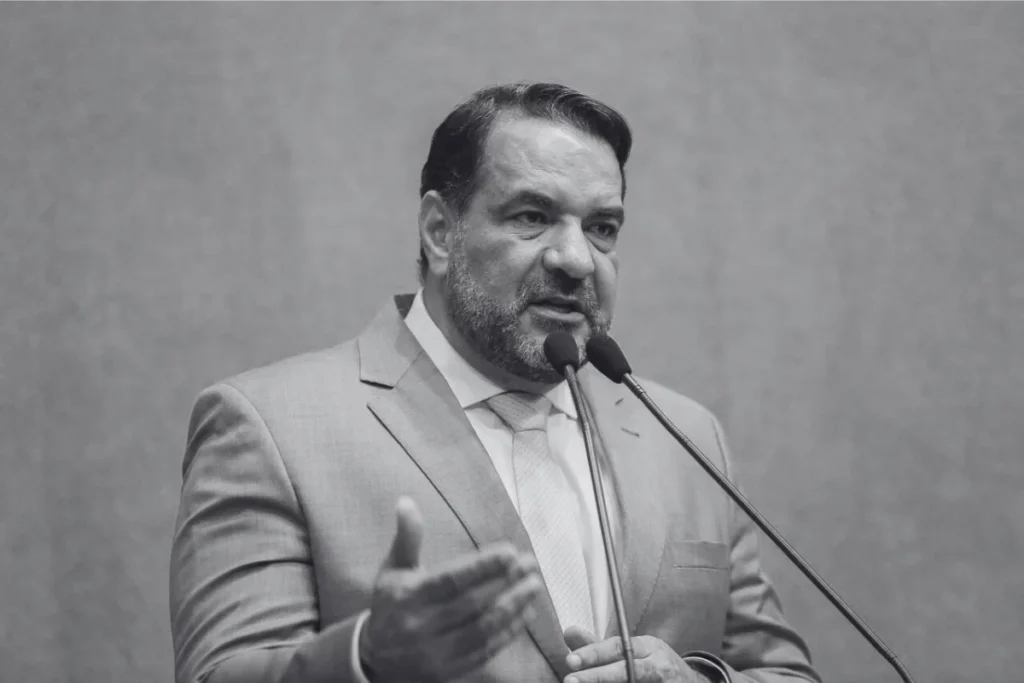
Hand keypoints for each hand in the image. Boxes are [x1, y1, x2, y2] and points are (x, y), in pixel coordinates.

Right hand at [359, 497, 544, 682]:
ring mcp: (436, 653)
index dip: (482, 567)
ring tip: (534, 586)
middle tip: (530, 564)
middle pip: (471, 604)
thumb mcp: (393, 570)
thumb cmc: (391, 604)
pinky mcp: (450, 671)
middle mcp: (421, 627)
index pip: (451, 580)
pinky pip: (485, 651)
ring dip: (513, 607)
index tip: (510, 551)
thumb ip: (406, 538)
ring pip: (482, 629)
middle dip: (505, 583)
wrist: (376, 658)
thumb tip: (406, 501)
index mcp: (409, 597)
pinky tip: (526, 613)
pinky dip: (508, 632)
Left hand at [564, 635, 705, 682]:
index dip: (594, 653)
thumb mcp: (631, 651)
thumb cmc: (653, 665)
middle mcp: (658, 665)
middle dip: (597, 676)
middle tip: (570, 680)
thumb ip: (598, 646)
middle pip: (626, 670)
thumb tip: (568, 632)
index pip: (618, 647)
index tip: (570, 660)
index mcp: (648, 647)